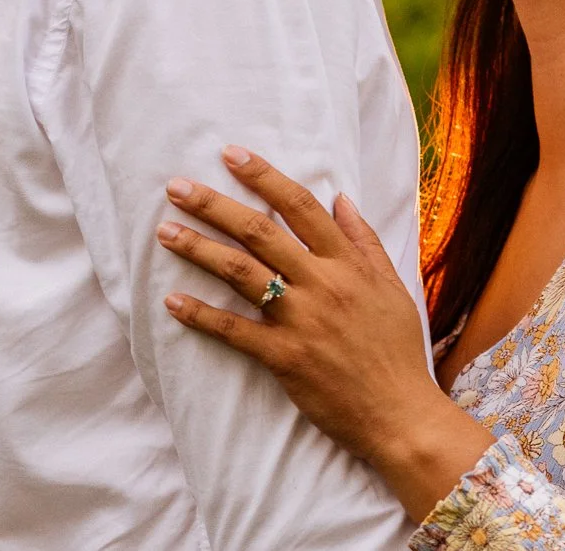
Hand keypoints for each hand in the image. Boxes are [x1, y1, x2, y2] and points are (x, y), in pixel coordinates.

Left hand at [155, 148, 495, 518]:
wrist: (399, 410)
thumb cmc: (397, 348)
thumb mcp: (392, 285)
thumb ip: (364, 240)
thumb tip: (340, 198)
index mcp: (347, 262)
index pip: (300, 206)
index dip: (264, 177)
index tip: (232, 155)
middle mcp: (321, 283)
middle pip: (259, 232)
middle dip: (214, 205)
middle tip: (177, 187)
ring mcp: (300, 319)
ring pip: (240, 272)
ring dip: (199, 249)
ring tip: (165, 232)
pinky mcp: (284, 357)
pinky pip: (233, 331)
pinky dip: (200, 315)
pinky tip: (172, 301)